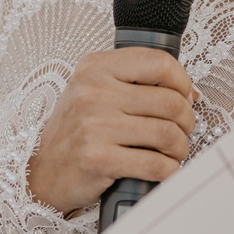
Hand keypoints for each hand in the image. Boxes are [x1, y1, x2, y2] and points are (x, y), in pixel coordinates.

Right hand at [26, 48, 196, 215]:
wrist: (43, 172)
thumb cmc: (76, 131)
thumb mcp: (95, 90)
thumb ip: (135, 83)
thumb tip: (190, 93)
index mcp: (95, 67)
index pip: (158, 62)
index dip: (182, 81)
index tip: (185, 95)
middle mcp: (93, 92)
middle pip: (170, 101)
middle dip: (186, 120)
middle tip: (183, 129)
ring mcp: (94, 126)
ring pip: (167, 134)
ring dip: (180, 147)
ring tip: (174, 151)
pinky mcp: (99, 160)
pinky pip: (154, 165)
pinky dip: (168, 170)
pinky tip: (163, 169)